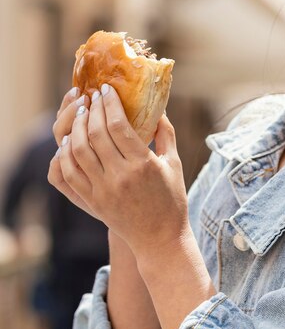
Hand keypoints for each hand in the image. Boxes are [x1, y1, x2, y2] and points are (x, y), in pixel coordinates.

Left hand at [57, 83, 188, 257]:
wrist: (160, 238)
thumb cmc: (172, 199)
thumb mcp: (174, 164)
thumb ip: (166, 134)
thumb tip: (158, 108)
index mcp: (143, 164)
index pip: (118, 126)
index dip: (109, 104)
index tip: (106, 90)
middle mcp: (121, 176)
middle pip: (95, 134)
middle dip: (91, 110)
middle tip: (92, 96)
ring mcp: (103, 190)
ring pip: (78, 151)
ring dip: (76, 128)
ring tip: (81, 113)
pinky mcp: (92, 200)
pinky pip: (69, 173)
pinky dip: (66, 153)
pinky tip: (71, 140)